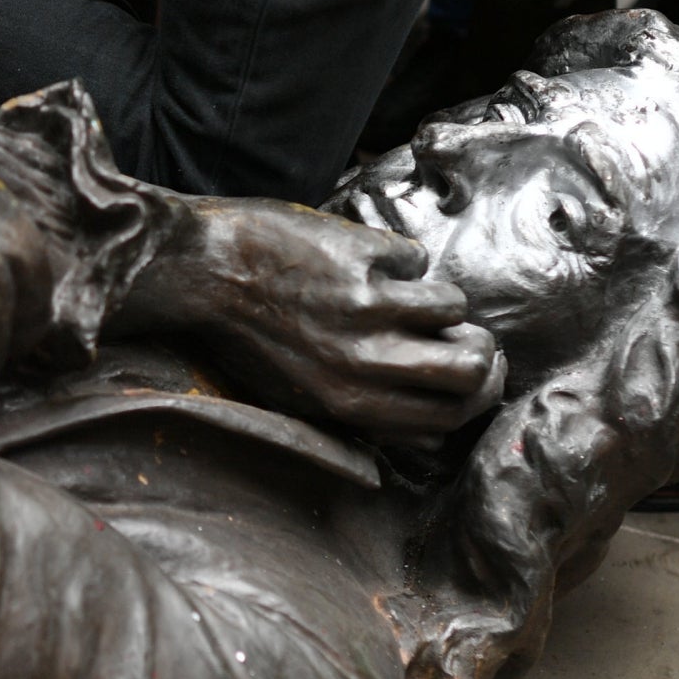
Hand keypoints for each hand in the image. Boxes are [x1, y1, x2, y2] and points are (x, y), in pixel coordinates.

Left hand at [124, 198, 504, 443]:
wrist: (196, 270)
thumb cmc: (244, 334)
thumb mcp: (298, 396)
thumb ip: (365, 412)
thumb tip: (435, 424)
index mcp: (348, 406)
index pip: (448, 418)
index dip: (477, 394)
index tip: (479, 373)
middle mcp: (362, 363)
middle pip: (470, 368)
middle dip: (482, 349)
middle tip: (468, 332)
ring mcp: (365, 306)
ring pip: (453, 306)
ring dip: (438, 296)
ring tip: (400, 288)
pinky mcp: (360, 255)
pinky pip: (414, 257)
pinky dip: (398, 255)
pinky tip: (360, 255)